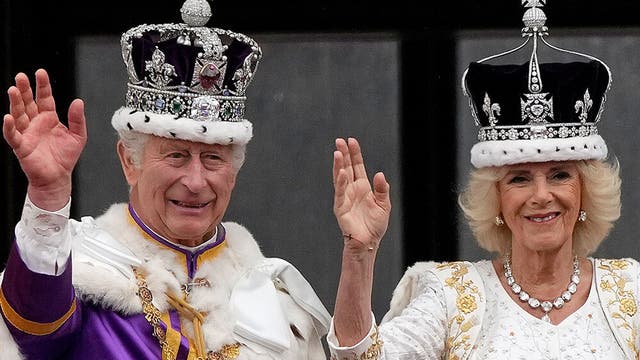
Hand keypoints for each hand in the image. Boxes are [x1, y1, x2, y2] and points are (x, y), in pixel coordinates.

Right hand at [3, 69, 86, 209]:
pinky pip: (13, 135)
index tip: (40, 72)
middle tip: (20, 76)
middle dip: (25, 89)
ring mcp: (27, 133)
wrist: (58, 178)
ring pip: (18, 114)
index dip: (42, 86)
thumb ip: (77, 119)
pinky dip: (9, 127)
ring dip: (15, 103)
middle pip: (28, 103)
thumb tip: (78, 101)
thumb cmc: (66, 157)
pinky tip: (7, 117)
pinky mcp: (21, 146)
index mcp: (49, 118)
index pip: (44, 98)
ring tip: (13, 90)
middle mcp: (36, 123)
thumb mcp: (78, 135)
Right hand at [333, 137, 390, 253]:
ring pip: (340, 178)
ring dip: (338, 165)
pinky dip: (341, 183)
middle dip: (343, 154)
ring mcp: (345, 198)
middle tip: (339, 141)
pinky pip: (340, 193)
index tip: (351, 141)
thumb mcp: (384, 205)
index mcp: (363, 187)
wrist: (369, 242)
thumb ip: (382, 189)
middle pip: (346, 168)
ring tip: (337, 152)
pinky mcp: (341, 208)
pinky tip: (341, 173)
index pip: (357, 166)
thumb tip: (379, 174)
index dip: (354, 154)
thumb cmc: (375, 226)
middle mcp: (352, 190)